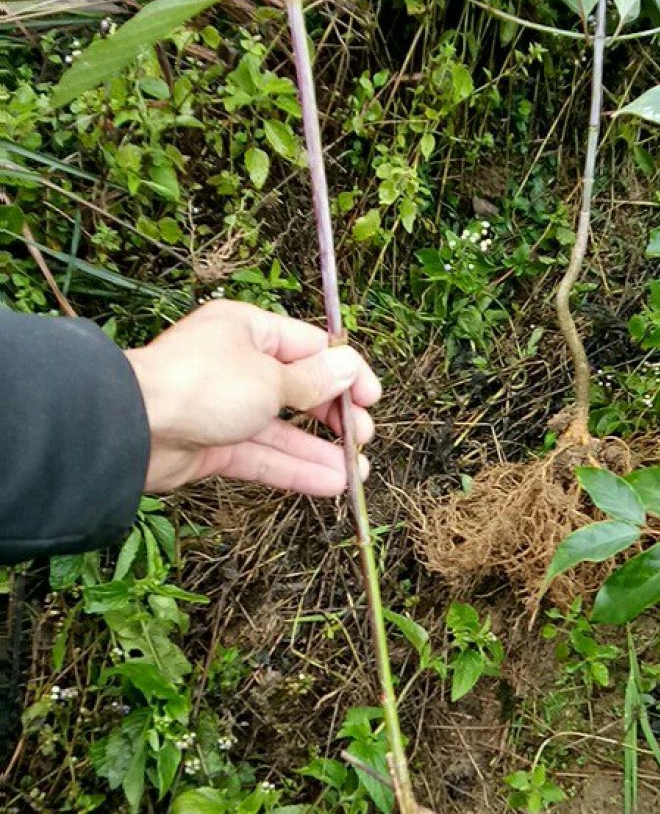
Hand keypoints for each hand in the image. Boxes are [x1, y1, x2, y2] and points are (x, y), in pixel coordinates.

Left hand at [124, 300, 380, 495]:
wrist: (133, 429)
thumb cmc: (199, 386)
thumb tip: (348, 368)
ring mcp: (224, 409)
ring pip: (283, 430)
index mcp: (247, 330)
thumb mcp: (270, 379)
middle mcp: (237, 365)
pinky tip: (329, 484)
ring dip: (320, 451)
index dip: (345, 372)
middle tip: (363, 437)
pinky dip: (295, 469)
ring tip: (357, 472)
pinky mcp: (213, 446)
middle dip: (335, 415)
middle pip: (298, 390)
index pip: (310, 347)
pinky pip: (263, 456)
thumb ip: (313, 381)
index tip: (371, 398)